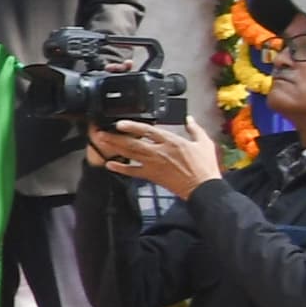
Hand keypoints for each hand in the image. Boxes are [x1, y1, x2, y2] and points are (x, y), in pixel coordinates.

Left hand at [91, 114, 221, 194]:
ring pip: (130, 154)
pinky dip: (121, 168)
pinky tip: (109, 164)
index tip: (119, 123)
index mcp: (172, 141)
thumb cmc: (205, 166)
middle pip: (133, 143)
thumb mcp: (204, 143)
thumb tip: (189, 119)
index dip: (132, 126)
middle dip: (115, 137)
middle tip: (101, 133)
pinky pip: (133, 172)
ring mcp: (154, 164)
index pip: (148, 131)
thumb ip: (195, 129)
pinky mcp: (152, 176)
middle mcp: (160, 152)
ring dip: (114, 148)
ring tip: (101, 142)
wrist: (203, 187)